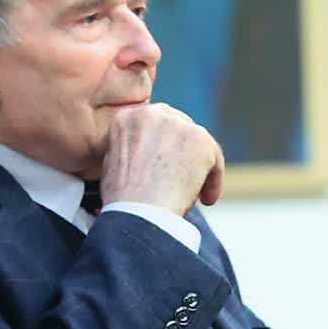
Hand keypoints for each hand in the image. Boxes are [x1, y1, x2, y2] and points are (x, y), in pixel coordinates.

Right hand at [100, 104, 223, 213]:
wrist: (137, 215)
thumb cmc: (122, 203)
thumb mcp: (114, 166)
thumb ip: (132, 152)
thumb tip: (149, 159)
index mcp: (127, 118)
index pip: (154, 125)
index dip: (164, 146)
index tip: (167, 167)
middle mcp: (151, 113)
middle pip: (179, 126)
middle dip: (184, 151)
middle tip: (186, 177)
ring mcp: (177, 124)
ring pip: (198, 143)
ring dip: (199, 167)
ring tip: (196, 194)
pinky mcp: (199, 139)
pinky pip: (213, 158)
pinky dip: (213, 180)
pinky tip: (206, 200)